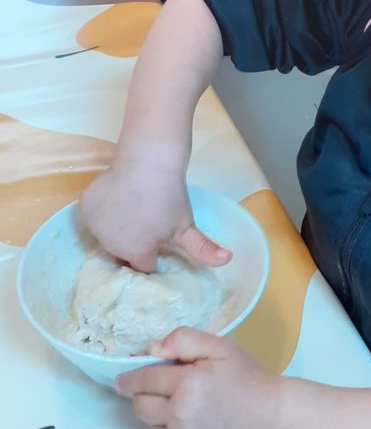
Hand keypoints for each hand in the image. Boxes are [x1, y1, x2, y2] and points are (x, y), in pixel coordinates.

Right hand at [78, 163, 230, 272]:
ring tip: (133, 210)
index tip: (158, 242)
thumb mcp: (187, 226)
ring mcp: (95, 227)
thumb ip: (203, 249)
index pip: (142, 267)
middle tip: (147, 222)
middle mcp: (111, 246)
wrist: (148, 161)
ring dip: (116, 230)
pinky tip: (118, 201)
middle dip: (133, 244)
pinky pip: (93, 219)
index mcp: (136, 253)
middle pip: (122, 254)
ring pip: (106, 237)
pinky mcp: (84, 209)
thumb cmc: (170, 196)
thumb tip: (229, 261)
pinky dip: (102, 214)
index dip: (152, 256)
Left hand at [115, 328, 278, 428]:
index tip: (120, 380)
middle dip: (145, 395)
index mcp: (188, 385)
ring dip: (159, 414)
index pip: (144, 379)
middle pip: (140, 405)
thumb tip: (151, 349)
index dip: (130, 378)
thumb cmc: (245, 378)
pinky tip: (189, 425)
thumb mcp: (220, 347)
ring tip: (185, 406)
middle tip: (167, 389)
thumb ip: (184, 339)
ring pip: (150, 425)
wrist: (269, 419)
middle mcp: (179, 416)